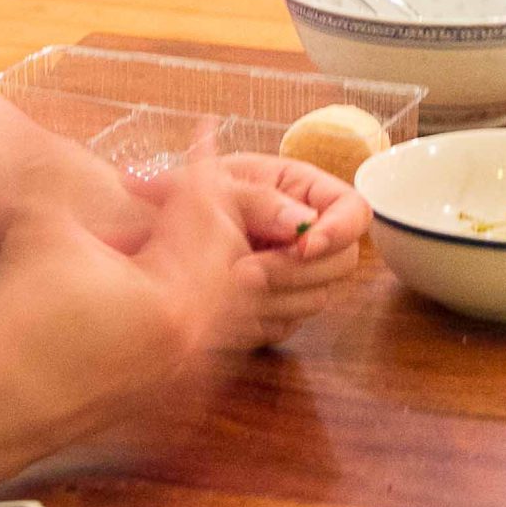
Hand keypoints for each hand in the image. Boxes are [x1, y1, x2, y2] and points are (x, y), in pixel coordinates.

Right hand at [0, 142, 249, 458]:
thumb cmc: (15, 321)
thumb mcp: (43, 227)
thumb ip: (68, 174)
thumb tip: (74, 138)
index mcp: (176, 297)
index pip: (204, 212)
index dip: (201, 163)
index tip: (204, 128)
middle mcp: (192, 338)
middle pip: (225, 255)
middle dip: (203, 208)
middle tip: (181, 176)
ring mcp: (179, 371)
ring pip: (218, 296)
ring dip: (200, 252)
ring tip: (169, 222)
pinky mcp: (160, 390)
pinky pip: (199, 331)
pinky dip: (190, 293)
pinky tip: (154, 276)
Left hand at [130, 152, 371, 347]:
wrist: (151, 239)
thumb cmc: (184, 197)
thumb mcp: (219, 184)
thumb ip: (260, 199)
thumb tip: (301, 221)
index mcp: (303, 191)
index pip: (354, 211)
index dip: (339, 229)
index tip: (306, 244)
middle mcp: (309, 234)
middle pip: (344, 261)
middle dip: (296, 270)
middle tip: (246, 271)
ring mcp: (299, 274)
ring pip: (319, 298)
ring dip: (274, 295)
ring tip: (225, 283)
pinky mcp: (281, 307)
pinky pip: (290, 322)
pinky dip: (259, 315)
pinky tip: (226, 303)